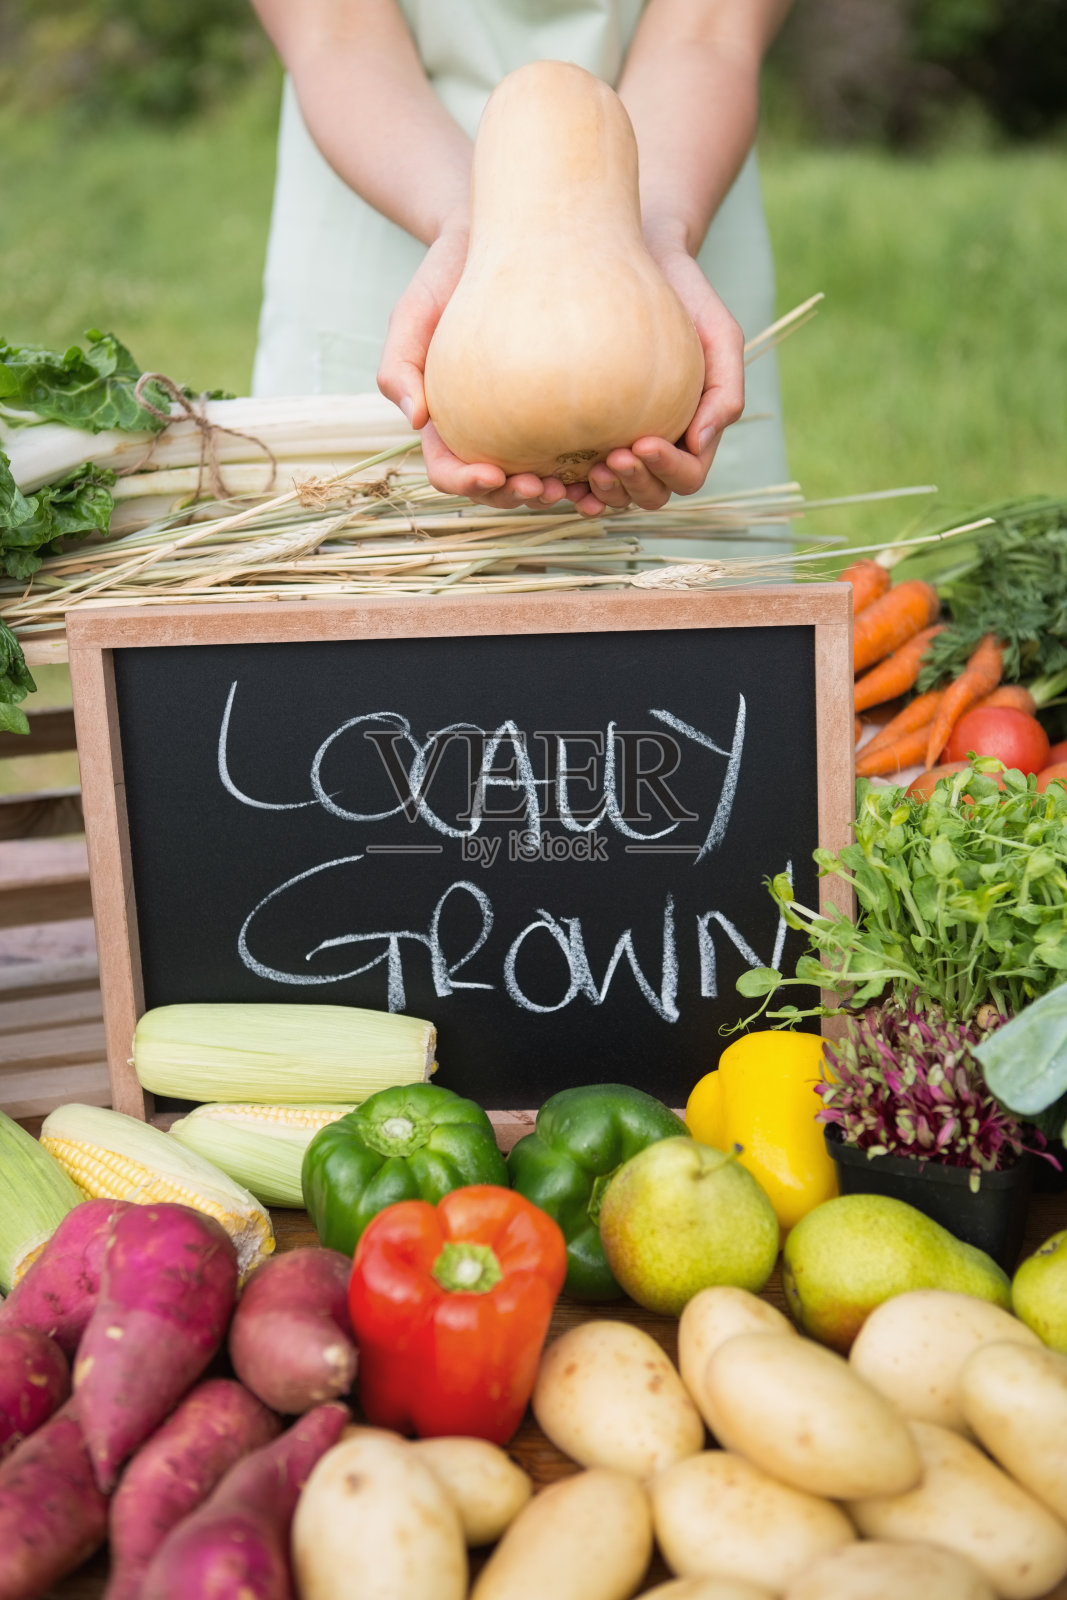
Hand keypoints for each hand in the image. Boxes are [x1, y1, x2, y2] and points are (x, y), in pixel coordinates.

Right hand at [377, 226, 571, 510]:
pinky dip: (597, 467)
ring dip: (561, 495)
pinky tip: (619, 464)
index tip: (492, 474)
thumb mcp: (415, 310)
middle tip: (544, 488)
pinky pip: (585, 446)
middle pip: (498, 487)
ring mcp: (532, 422)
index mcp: (447, 422)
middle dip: (517, 499)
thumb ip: (400, 364)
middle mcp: (489, 431)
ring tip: (584, 487)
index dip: (466, 483)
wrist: (511, 233)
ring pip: (544, 477)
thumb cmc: (449, 273)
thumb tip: (416, 421)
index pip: (448, 470)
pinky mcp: (571, 405)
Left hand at [578, 245, 745, 514]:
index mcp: (694, 434)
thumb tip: (700, 443)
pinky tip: (549, 479)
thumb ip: (725, 389)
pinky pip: (574, 476)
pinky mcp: (583, 436)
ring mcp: (620, 445)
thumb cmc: (686, 298)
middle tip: (611, 457)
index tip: (642, 440)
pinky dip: (566, 487)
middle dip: (634, 485)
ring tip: (584, 470)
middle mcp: (658, 448)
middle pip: (651, 495)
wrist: (639, 263)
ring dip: (602, 494)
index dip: (668, 469)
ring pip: (614, 495)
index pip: (688, 475)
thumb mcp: (719, 334)